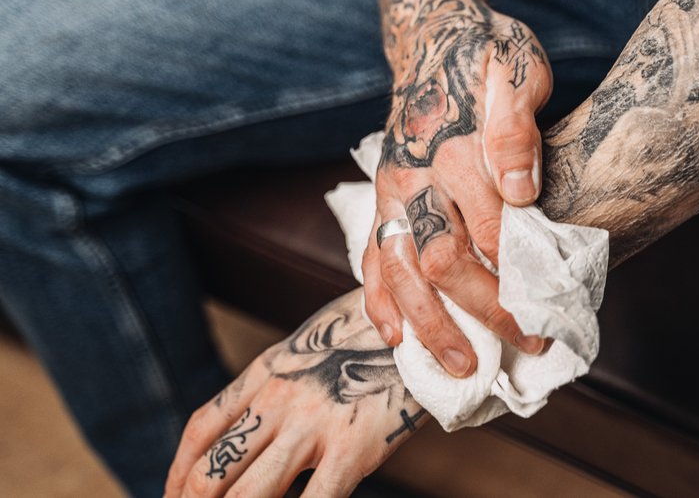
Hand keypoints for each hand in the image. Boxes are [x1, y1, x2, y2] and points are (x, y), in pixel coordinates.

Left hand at [164, 290, 424, 497]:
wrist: (425, 317)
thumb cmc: (376, 333)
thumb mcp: (316, 344)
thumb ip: (284, 379)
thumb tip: (261, 419)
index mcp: (269, 370)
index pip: (203, 429)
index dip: (178, 473)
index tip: (174, 496)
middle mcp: (280, 399)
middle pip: (213, 472)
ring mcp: (314, 426)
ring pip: (248, 495)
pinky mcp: (353, 449)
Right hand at [363, 0, 551, 376]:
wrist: (431, 35)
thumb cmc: (485, 55)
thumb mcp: (517, 69)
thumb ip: (517, 130)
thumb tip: (521, 192)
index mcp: (453, 146)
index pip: (490, 228)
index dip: (520, 274)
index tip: (552, 308)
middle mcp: (414, 175)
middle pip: (443, 259)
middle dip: (486, 308)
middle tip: (530, 340)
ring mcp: (391, 191)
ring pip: (400, 269)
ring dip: (428, 322)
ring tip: (459, 365)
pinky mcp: (380, 198)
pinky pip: (369, 255)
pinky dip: (378, 299)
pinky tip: (394, 337)